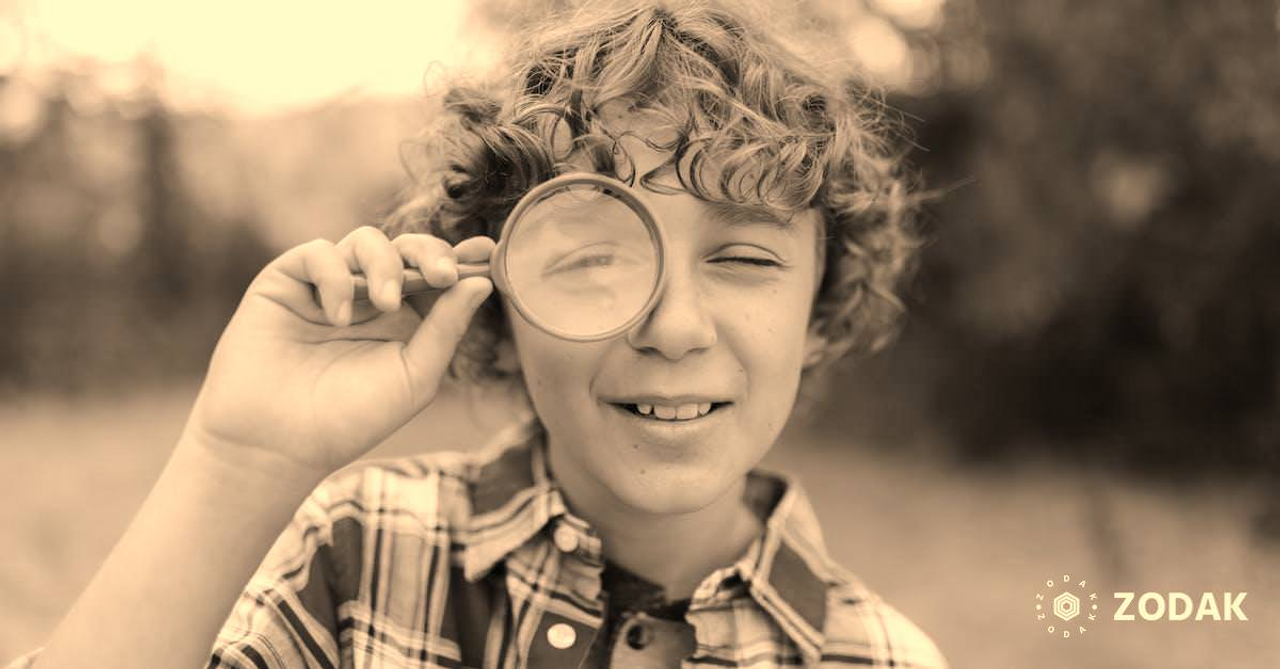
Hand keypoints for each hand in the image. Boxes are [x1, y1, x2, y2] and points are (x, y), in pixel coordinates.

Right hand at [181, 226, 494, 482]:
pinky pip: (319, 253)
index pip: (437, 275)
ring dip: (385, 265)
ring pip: (366, 241)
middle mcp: (368, 297)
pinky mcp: (287, 281)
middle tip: (443, 273)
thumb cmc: (350, 418)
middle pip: (407, 248)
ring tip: (387, 304)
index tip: (487, 253)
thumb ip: (446, 328)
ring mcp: (328, 286)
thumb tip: (482, 282)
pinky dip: (335, 276)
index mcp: (405, 320)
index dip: (462, 259)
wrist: (278, 442)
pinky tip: (338, 316)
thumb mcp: (414, 376)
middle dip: (430, 252)